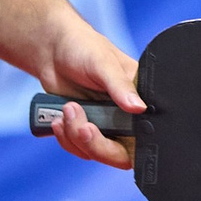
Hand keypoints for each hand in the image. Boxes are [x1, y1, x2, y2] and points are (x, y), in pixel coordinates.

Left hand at [34, 15, 141, 168]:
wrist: (52, 51)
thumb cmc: (83, 47)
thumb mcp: (104, 62)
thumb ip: (120, 85)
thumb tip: (139, 108)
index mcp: (140, 97)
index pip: (148, 133)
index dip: (134, 143)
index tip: (114, 133)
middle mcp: (126, 117)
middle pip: (121, 153)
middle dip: (97, 144)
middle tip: (83, 126)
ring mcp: (104, 126)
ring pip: (96, 153)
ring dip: (76, 136)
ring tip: (67, 109)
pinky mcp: (84, 131)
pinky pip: (78, 148)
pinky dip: (66, 137)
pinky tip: (59, 118)